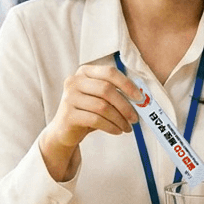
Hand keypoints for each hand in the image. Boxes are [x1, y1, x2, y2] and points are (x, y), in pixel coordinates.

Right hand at [38, 64, 140, 180]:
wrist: (64, 131)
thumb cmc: (87, 112)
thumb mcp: (99, 98)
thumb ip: (114, 93)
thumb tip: (140, 98)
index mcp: (84, 72)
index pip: (109, 72)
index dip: (127, 84)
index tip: (140, 98)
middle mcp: (74, 81)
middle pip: (107, 89)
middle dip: (125, 105)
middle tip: (135, 118)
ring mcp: (69, 97)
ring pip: (102, 106)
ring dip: (119, 119)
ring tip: (126, 127)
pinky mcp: (68, 115)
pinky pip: (96, 120)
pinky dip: (111, 127)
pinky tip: (117, 131)